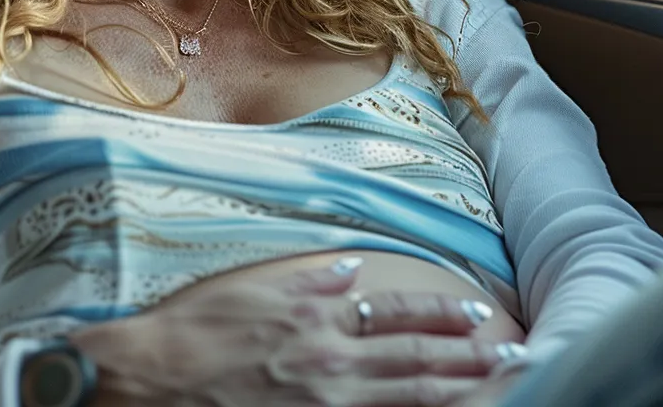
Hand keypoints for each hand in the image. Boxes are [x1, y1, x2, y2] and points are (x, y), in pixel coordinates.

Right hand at [73, 257, 519, 405]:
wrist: (143, 382)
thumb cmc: (192, 333)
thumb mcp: (250, 289)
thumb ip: (308, 282)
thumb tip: (351, 269)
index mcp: (318, 321)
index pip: (396, 316)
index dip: (443, 317)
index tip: (481, 315)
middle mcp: (330, 363)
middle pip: (415, 363)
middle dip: (471, 360)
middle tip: (519, 356)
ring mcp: (322, 406)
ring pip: (404, 401)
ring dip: (455, 392)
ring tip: (501, 387)